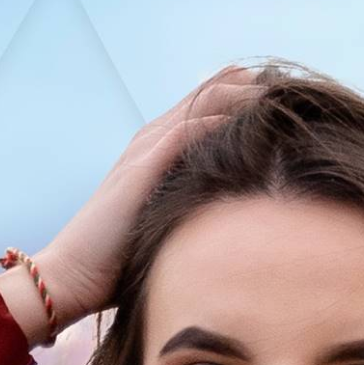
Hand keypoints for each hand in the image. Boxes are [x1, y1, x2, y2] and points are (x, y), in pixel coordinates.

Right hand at [35, 64, 266, 323]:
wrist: (70, 277)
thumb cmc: (116, 265)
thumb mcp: (164, 228)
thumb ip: (192, 214)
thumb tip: (235, 228)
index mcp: (155, 154)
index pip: (205, 108)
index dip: (244, 98)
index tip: (284, 102)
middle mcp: (150, 143)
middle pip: (210, 94)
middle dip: (252, 87)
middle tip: (293, 88)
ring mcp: (144, 151)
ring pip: (204, 103)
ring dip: (244, 94)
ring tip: (282, 92)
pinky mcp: (141, 167)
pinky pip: (188, 130)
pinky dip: (222, 120)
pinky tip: (251, 119)